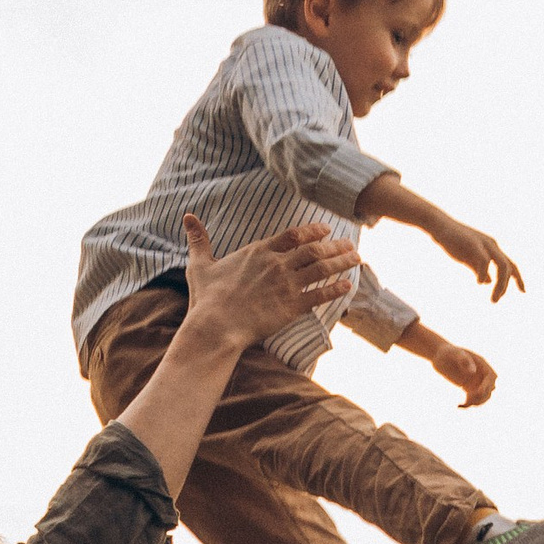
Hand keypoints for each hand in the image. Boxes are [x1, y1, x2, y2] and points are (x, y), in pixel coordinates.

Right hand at [183, 212, 355, 351]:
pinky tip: (348, 286)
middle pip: (313, 250)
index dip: (311, 231)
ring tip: (356, 260)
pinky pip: (320, 294)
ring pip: (321, 268)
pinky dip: (336, 289)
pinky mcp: (292, 306)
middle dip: (334, 247)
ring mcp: (286, 284)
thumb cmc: (207, 298)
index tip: (325, 230)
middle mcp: (276, 264)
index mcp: (258, 252)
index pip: (293, 235)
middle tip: (349, 246)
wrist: (216, 325)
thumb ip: (199, 240)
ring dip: (341, 263)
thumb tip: (187, 217)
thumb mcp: (200, 265)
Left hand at [421, 332, 497, 410]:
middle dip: (482, 396)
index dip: (487, 386)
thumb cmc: (447, 352)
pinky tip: (459, 405)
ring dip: (477, 402)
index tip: (478, 392)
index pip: (491, 377)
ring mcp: (476, 382)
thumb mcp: (454, 354)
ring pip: (484, 396)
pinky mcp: (468, 388)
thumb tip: (473, 372)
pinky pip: (473, 399)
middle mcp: (481, 374)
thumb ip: (464, 360)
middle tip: (468, 399)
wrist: (440, 356)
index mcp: (481, 364)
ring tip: (464, 403)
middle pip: (490, 389)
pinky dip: (469, 404)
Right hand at [433, 214, 524, 303]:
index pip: (511, 264)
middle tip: (495, 300)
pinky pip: (485, 260)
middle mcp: (492, 245)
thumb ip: (479, 269)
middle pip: (508, 267)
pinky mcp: (475, 243)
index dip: (519, 278)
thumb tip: (488, 281)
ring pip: (502, 265)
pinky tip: (479, 283)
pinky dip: (484, 273)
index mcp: (493, 249)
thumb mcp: (469, 258)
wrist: (439, 226)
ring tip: (493, 298)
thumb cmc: (453, 241)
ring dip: (500, 284)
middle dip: (505, 286)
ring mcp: (485, 243)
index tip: (524, 291)